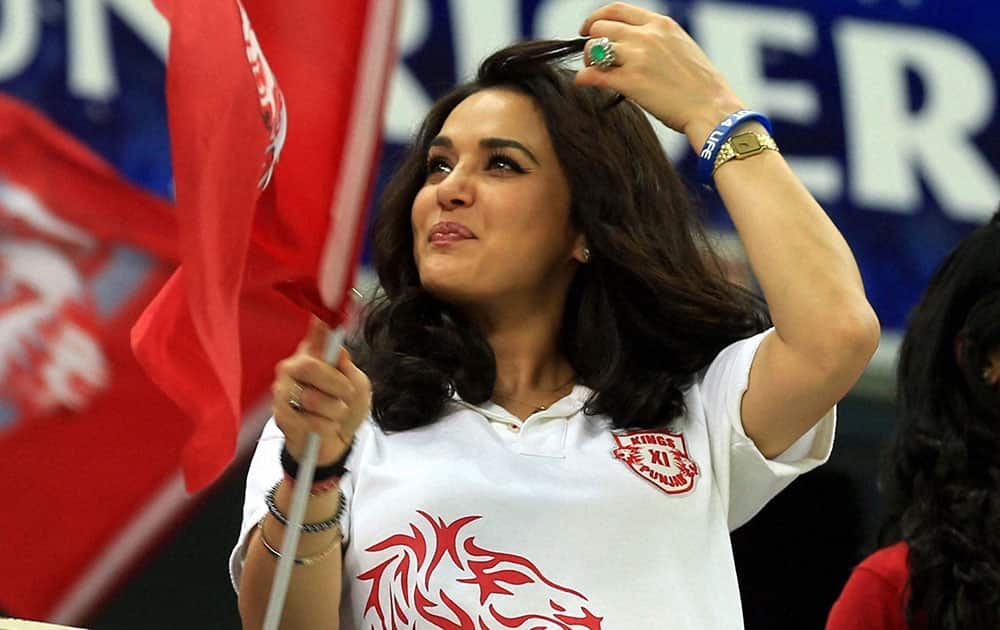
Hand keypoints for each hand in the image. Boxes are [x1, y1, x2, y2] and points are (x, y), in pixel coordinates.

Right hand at [272, 317, 370, 466]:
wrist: (335, 444)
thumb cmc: (345, 409)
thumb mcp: (358, 387)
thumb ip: (348, 368)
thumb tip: (337, 351)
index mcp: (314, 354)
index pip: (315, 334)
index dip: (319, 323)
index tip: (324, 315)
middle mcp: (294, 367)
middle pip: (310, 366)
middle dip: (336, 384)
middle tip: (346, 394)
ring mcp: (283, 390)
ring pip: (312, 398)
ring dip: (334, 411)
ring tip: (335, 414)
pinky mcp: (280, 416)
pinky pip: (309, 421)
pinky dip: (325, 427)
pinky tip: (322, 427)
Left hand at [576, 2, 745, 149]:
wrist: (713, 109)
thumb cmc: (702, 86)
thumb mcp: (683, 46)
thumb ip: (658, 40)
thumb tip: (634, 45)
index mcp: (661, 24)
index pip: (617, 9)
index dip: (597, 18)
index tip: (589, 29)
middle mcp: (647, 36)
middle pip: (601, 27)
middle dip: (592, 41)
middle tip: (593, 59)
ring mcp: (638, 58)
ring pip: (593, 49)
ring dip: (588, 60)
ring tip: (595, 72)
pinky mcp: (630, 82)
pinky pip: (592, 75)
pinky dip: (583, 78)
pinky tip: (584, 83)